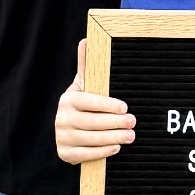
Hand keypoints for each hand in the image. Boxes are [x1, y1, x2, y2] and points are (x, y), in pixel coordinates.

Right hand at [55, 37, 135, 163]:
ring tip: (130, 136)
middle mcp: (62, 118)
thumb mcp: (85, 85)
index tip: (124, 107)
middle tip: (133, 122)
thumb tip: (87, 39)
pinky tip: (115, 147)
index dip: (107, 105)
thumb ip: (87, 65)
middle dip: (115, 123)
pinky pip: (85, 155)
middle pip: (92, 122)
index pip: (89, 102)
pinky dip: (101, 152)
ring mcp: (62, 137)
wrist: (70, 130)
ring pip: (91, 139)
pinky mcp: (65, 154)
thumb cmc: (84, 104)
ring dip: (113, 138)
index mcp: (68, 99)